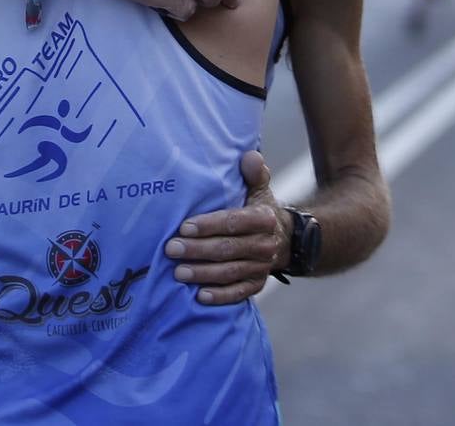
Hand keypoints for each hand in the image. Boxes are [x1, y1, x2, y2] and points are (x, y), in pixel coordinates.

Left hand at [163, 150, 290, 304]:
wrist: (284, 239)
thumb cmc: (258, 209)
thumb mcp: (259, 189)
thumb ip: (254, 174)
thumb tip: (250, 157)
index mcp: (264, 218)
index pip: (233, 222)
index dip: (208, 225)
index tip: (184, 227)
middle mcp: (265, 245)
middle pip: (228, 249)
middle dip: (197, 250)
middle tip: (170, 249)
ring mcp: (262, 268)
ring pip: (230, 272)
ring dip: (203, 274)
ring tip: (177, 272)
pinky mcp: (257, 285)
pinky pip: (239, 293)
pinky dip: (220, 296)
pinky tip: (199, 297)